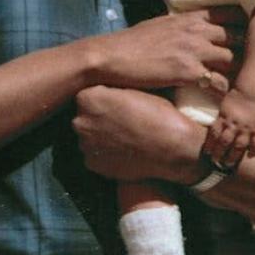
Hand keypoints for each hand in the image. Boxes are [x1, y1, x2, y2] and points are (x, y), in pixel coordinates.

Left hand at [73, 86, 201, 181]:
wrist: (174, 148)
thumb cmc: (159, 115)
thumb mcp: (134, 90)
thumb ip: (112, 91)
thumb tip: (105, 94)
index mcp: (88, 98)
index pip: (87, 96)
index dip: (103, 100)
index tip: (117, 104)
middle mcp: (80, 121)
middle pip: (85, 117)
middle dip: (99, 118)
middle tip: (122, 122)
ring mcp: (85, 145)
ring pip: (89, 137)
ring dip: (101, 136)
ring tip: (125, 137)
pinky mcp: (93, 164)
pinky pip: (95, 156)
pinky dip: (106, 154)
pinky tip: (124, 150)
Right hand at [92, 7, 243, 92]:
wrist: (110, 56)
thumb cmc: (132, 43)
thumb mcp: (161, 25)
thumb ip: (183, 26)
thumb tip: (193, 30)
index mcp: (192, 18)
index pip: (232, 13)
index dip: (252, 23)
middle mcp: (197, 30)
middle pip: (242, 36)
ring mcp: (194, 49)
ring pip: (236, 59)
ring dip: (249, 75)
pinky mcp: (188, 71)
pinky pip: (219, 83)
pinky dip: (228, 94)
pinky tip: (233, 103)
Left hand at [204, 87, 254, 166]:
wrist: (253, 90)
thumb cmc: (236, 96)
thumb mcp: (223, 105)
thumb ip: (220, 118)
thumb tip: (213, 129)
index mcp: (223, 118)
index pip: (214, 135)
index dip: (210, 145)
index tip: (207, 153)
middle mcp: (234, 124)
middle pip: (225, 143)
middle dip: (219, 154)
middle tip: (216, 162)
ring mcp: (247, 127)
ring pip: (239, 146)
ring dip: (234, 156)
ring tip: (229, 164)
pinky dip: (254, 150)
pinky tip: (251, 155)